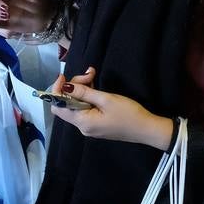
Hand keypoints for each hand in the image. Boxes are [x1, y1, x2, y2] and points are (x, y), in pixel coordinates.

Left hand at [49, 68, 175, 148]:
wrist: (147, 129)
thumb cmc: (128, 114)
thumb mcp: (106, 100)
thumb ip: (84, 92)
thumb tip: (65, 86)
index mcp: (82, 122)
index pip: (58, 107)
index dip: (57, 91)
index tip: (64, 76)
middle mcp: (82, 126)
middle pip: (67, 104)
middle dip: (73, 86)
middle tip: (89, 74)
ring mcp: (89, 126)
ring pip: (76, 104)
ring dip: (82, 89)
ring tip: (93, 75)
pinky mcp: (96, 124)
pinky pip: (85, 108)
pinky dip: (87, 96)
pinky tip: (95, 84)